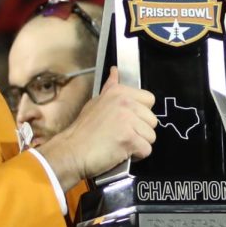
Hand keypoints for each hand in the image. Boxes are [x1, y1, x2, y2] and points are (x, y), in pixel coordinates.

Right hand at [37, 67, 156, 190]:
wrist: (72, 151)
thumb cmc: (83, 130)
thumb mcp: (96, 102)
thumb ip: (111, 87)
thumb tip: (115, 71)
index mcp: (120, 92)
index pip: (150, 100)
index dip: (141, 114)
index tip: (128, 120)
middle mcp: (126, 103)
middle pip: (153, 120)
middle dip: (141, 131)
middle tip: (122, 134)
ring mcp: (128, 120)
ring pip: (151, 136)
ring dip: (139, 144)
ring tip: (120, 143)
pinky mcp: (129, 139)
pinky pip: (146, 150)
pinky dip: (136, 155)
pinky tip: (121, 152)